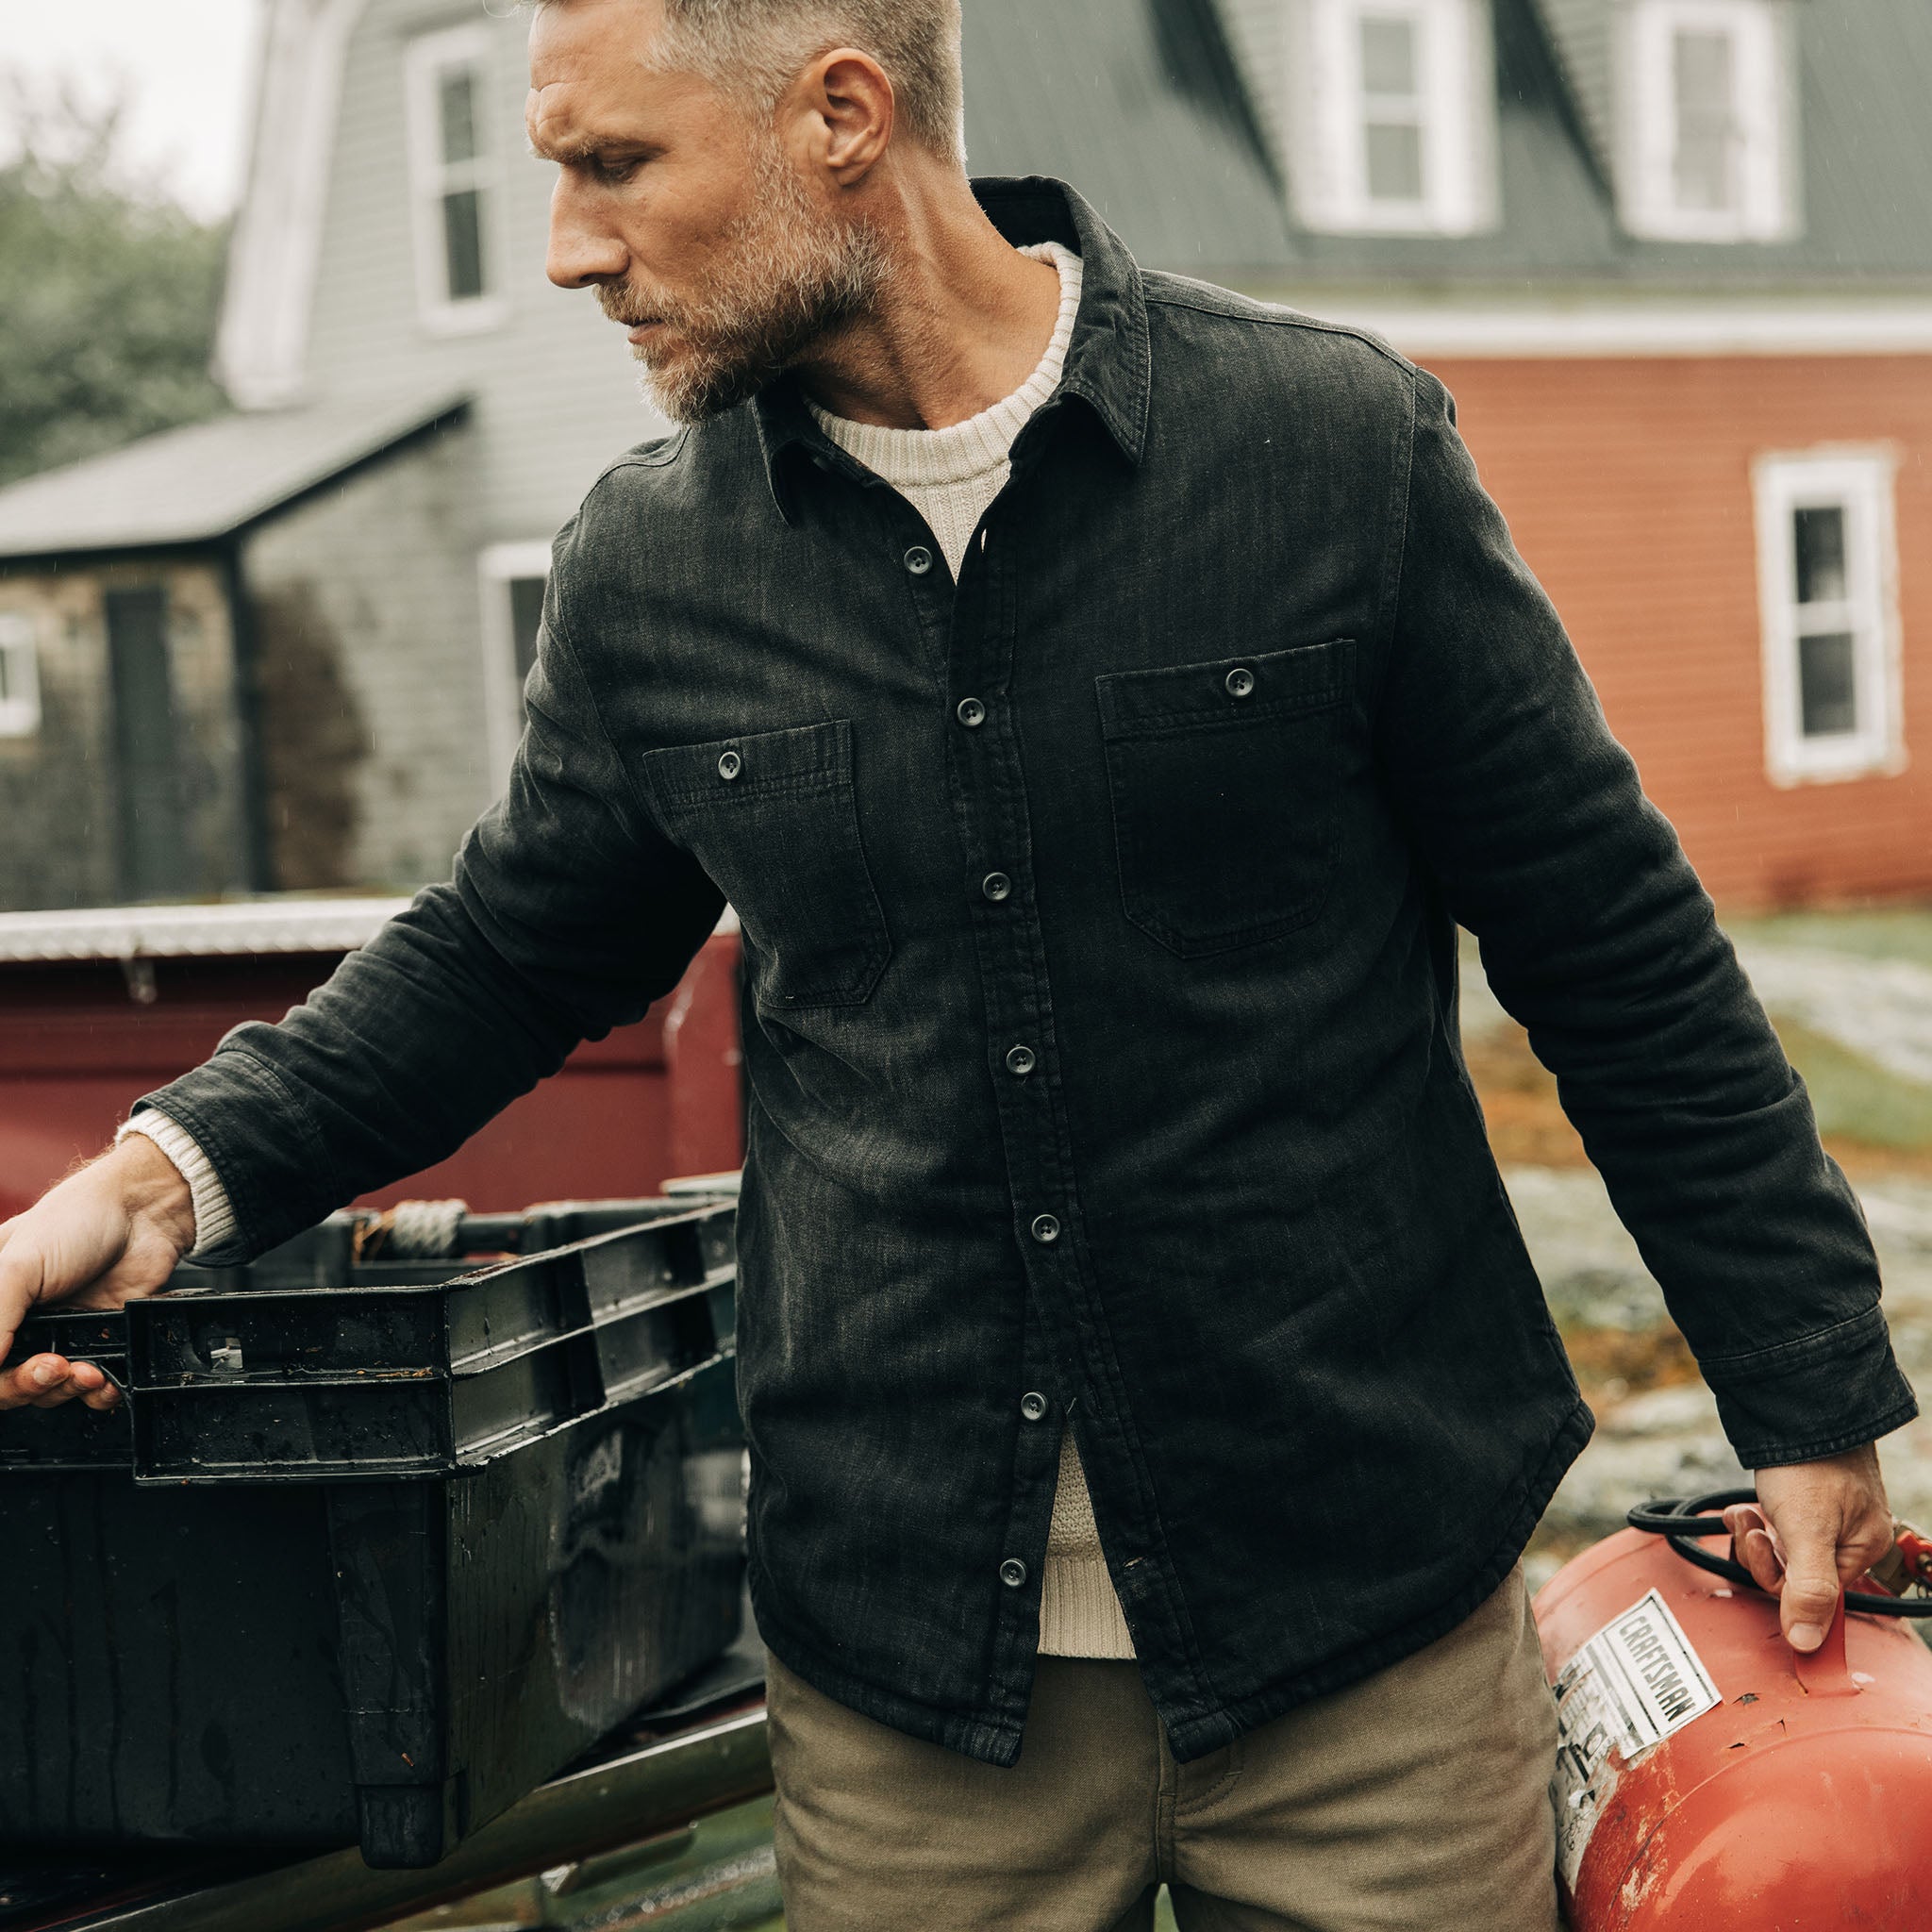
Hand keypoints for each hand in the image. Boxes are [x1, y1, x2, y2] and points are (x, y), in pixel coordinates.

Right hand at [0, 1136, 195, 1411]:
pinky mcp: (99, 1343)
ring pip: (47, 1391)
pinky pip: (91, 1387)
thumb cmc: (76, 1220)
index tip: (7, 1367)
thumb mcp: (18, 1264)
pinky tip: (105, 1381)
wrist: (145, 1213)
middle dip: (26, 1385)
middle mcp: (18, 1326)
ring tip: (85, 1371)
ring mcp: (58, 1337)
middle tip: (51, 1368)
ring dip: (64, 1389)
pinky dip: (97, 1393)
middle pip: (5, 1384)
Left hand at [1723, 1444, 1895, 1652]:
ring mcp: (1820, 1519)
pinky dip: (1751, 1521)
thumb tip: (1807, 1644)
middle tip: (1753, 1528)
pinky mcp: (1796, 1502)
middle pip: (1793, 1575)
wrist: (1793, 1404)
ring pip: (1778, 1552)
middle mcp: (1844, 1537)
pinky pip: (1770, 1529)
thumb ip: (1809, 1588)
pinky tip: (1742, 1509)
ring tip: (1744, 1513)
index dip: (1782, 1584)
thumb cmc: (1809, 1464)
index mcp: (1861, 1549)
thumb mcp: (1807, 1531)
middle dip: (1762, 1554)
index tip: (1760, 1565)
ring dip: (1752, 1536)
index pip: (1818, 1597)